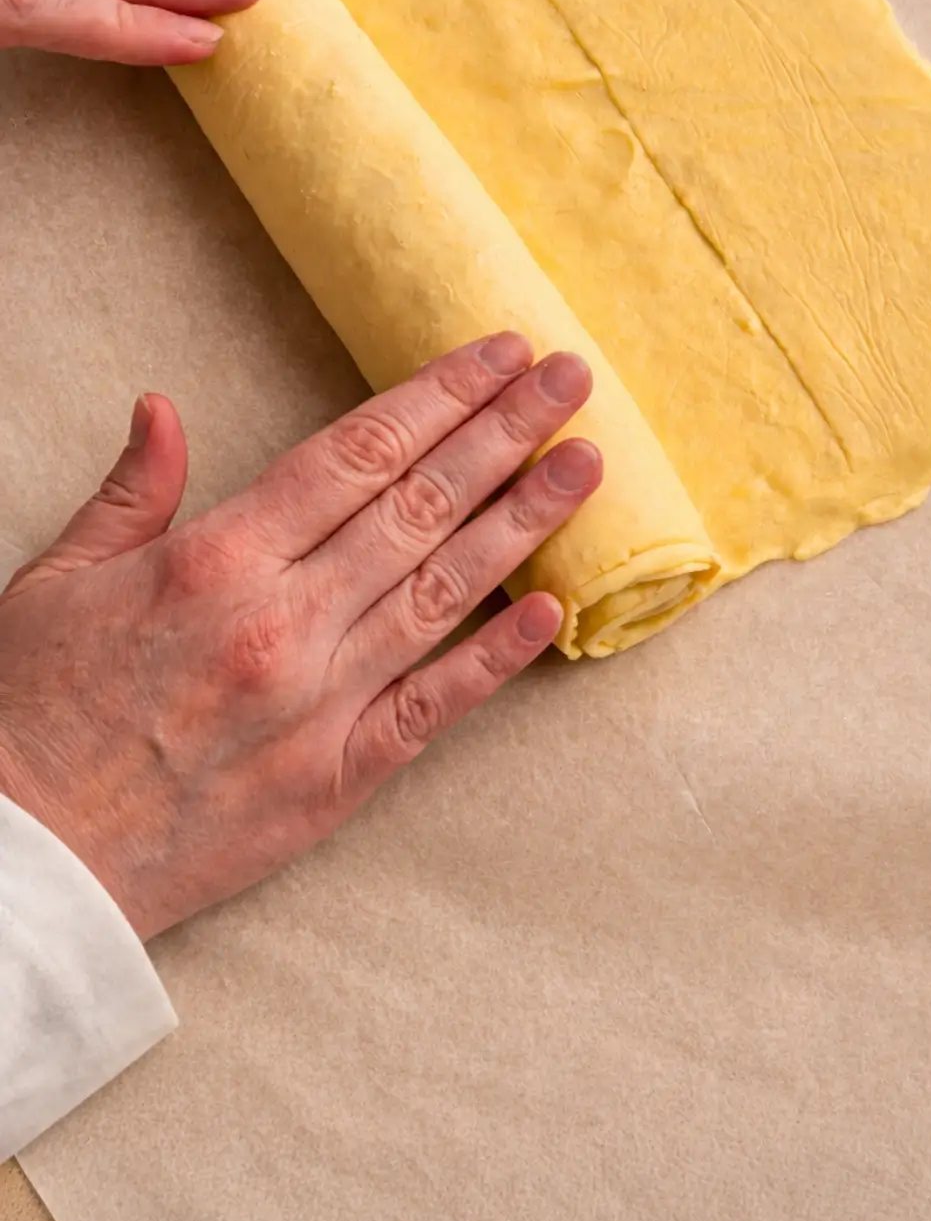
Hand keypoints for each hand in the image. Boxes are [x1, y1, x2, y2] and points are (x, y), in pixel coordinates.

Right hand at [0, 336, 600, 937]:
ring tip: (586, 464)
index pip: (357, 453)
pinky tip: (553, 610)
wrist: (29, 866)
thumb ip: (130, 493)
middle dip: (504, 433)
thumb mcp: (56, 581)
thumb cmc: (31, 715)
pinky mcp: (337, 778)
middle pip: (420, 504)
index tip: (498, 354)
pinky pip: (434, 706)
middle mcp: (283, 621)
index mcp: (215, 560)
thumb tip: (163, 406)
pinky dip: (497, 658)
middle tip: (570, 378)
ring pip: (444, 591)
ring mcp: (319, 702)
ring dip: (524, 521)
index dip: (439, 396)